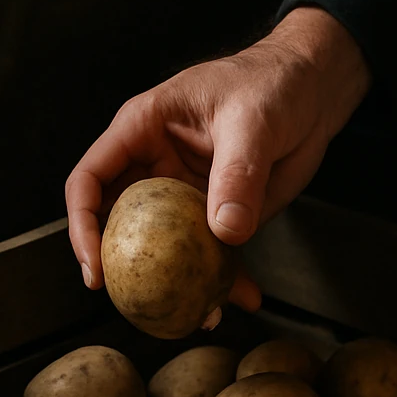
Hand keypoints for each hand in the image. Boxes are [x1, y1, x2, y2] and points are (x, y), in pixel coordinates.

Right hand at [65, 7, 370, 309]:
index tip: (97, 267)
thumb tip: (226, 230)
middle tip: (140, 303)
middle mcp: (155, 165)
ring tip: (199, 314)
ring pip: (165, 247)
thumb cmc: (272, 82)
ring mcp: (185, 192)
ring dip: (177, 282)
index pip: (91, 180)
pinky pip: (210, 252)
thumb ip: (237, 174)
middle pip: (120, 223)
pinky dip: (222, 278)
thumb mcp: (252, 121)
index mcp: (142, 130)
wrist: (314, 90)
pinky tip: (239, 297)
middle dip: (126, 268)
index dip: (83, 226)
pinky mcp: (217, 213)